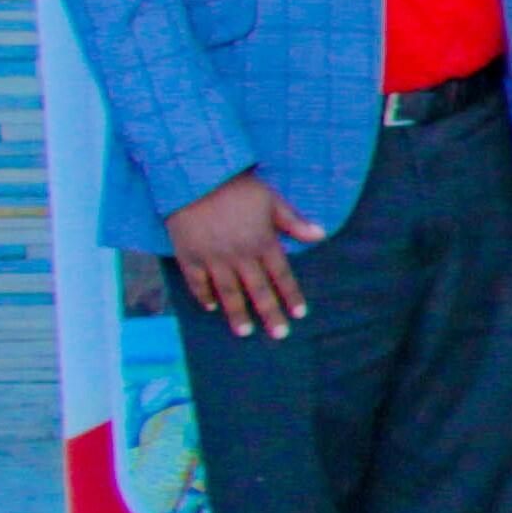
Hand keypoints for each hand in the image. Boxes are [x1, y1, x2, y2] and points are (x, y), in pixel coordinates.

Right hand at [162, 171, 319, 337]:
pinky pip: (197, 282)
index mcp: (263, 242)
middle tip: (279, 334)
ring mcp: (213, 258)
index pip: (282, 275)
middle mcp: (240, 255)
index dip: (291, 295)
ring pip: (228, 292)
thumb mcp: (273, 201)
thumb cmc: (240, 188)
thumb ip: (295, 223)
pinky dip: (204, 296)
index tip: (300, 314)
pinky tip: (211, 308)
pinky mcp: (189, 256)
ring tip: (244, 332)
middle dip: (270, 313)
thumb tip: (321, 235)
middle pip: (258, 290)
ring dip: (237, 313)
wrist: (197, 178)